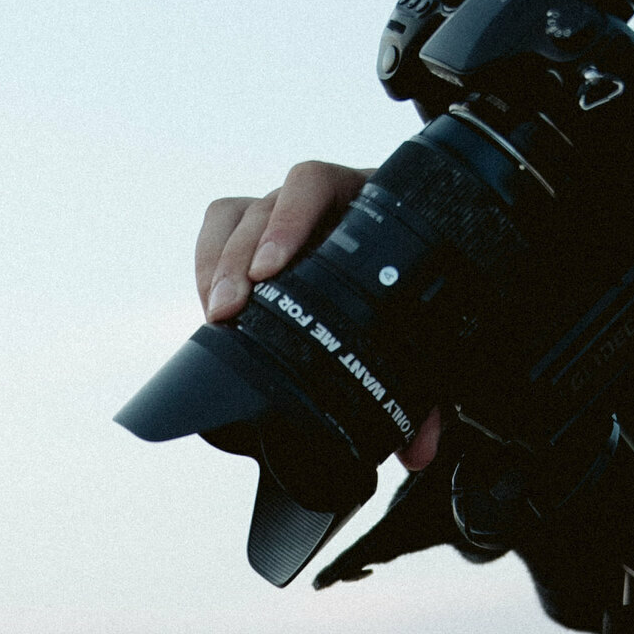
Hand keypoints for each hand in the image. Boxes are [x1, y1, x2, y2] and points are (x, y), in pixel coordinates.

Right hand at [195, 160, 443, 470]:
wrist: (422, 275)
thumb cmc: (422, 301)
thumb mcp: (428, 336)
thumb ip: (426, 388)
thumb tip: (418, 450)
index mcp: (365, 204)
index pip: (314, 183)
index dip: (287, 219)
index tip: (272, 270)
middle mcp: (320, 204)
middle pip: (263, 206)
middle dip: (237, 260)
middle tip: (229, 311)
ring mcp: (283, 218)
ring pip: (232, 218)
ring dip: (215, 265)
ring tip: (216, 317)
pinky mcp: (254, 238)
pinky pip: (217, 233)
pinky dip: (205, 267)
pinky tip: (209, 309)